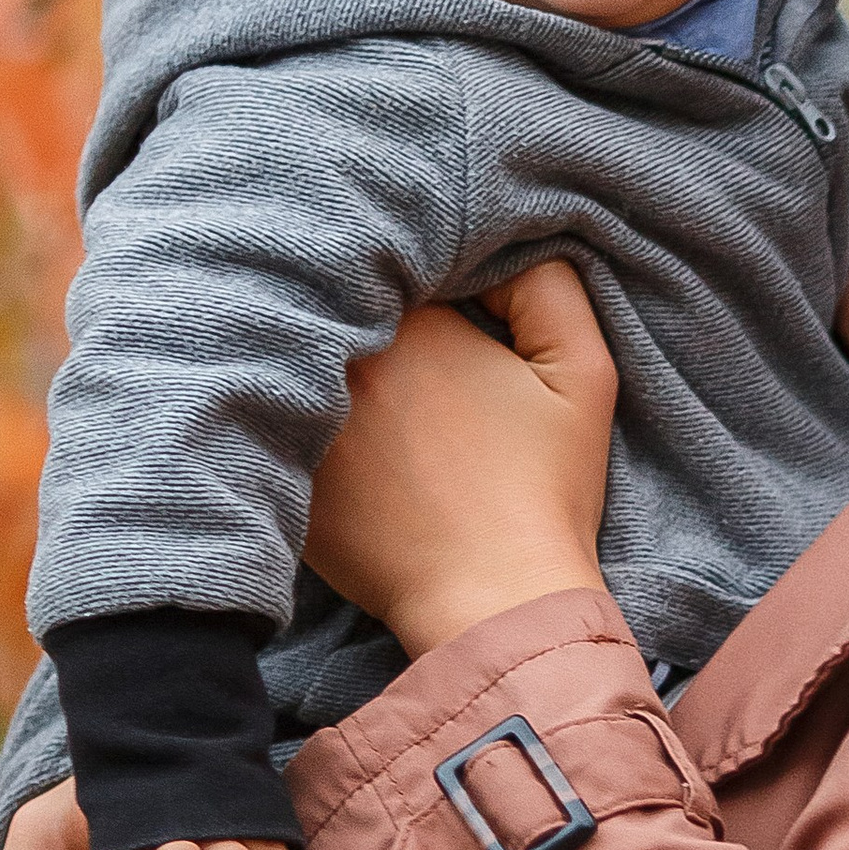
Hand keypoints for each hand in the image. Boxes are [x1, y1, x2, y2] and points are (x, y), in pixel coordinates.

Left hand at [304, 259, 617, 656]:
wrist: (493, 600)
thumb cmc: (544, 489)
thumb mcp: (583, 371)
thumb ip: (549, 283)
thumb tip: (497, 249)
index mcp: (413, 322)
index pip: (393, 257)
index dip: (413, 270)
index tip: (434, 307)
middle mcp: (341, 357)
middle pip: (335, 299)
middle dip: (357, 306)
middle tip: (385, 347)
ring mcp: (298, 413)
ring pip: (295, 350)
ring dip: (314, 349)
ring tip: (357, 388)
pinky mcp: (275, 470)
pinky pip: (265, 413)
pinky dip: (283, 408)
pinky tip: (326, 432)